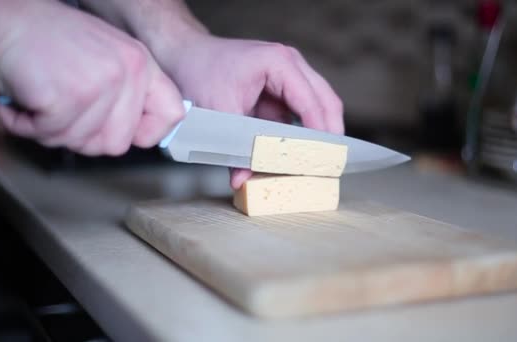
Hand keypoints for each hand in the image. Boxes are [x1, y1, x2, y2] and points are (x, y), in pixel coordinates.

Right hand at [0, 1, 183, 155]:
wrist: (7, 18)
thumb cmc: (51, 40)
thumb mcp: (108, 56)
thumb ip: (128, 92)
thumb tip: (140, 135)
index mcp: (141, 64)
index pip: (172, 114)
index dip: (148, 134)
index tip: (126, 134)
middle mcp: (128, 72)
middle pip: (117, 144)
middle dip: (83, 137)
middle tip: (62, 114)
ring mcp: (100, 83)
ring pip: (80, 142)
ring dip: (50, 130)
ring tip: (40, 100)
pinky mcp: (69, 96)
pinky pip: (50, 134)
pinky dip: (26, 125)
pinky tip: (22, 101)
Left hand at [158, 34, 344, 187]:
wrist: (185, 55)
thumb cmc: (199, 72)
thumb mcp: (218, 112)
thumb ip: (234, 148)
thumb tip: (243, 180)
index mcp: (279, 63)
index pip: (311, 103)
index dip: (320, 134)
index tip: (324, 160)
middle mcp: (292, 64)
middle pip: (327, 102)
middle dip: (330, 135)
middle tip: (330, 165)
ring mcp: (291, 75)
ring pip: (319, 108)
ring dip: (319, 135)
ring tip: (319, 163)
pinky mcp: (284, 90)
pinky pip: (302, 114)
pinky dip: (303, 134)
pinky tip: (299, 154)